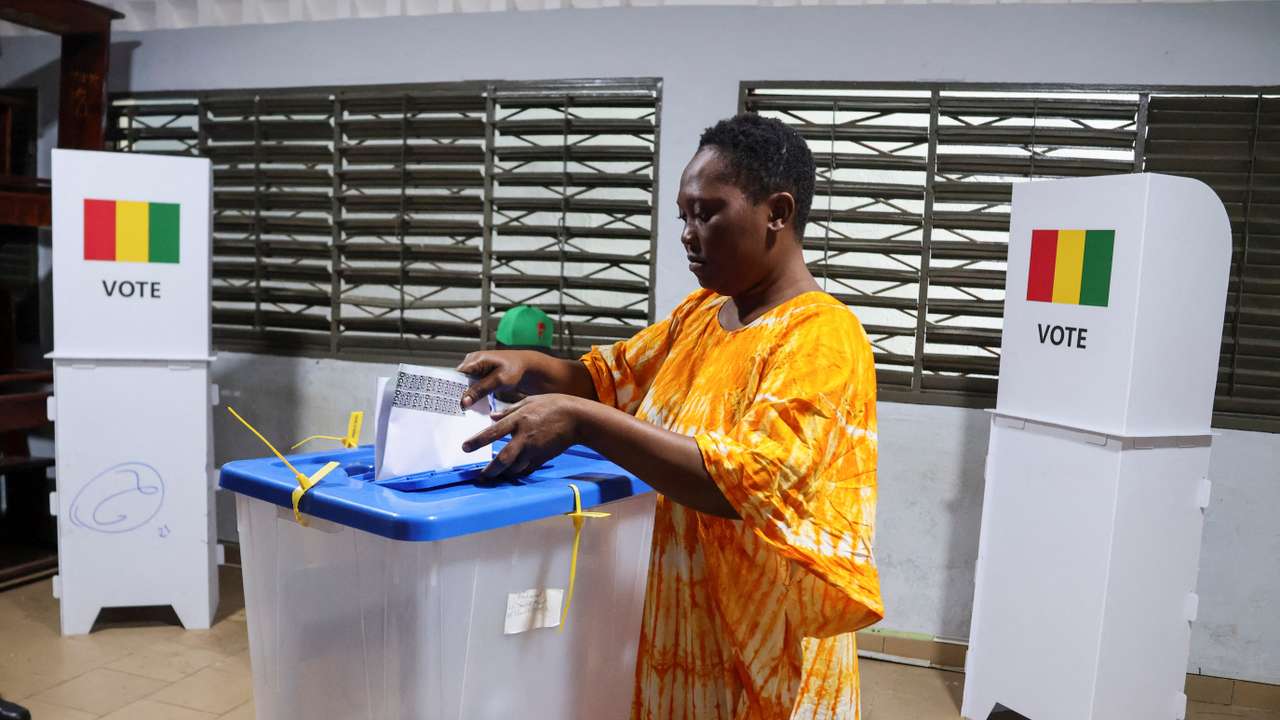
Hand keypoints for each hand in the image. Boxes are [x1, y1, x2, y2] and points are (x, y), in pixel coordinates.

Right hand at [457, 350, 537, 409]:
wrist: (527, 367)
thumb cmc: (515, 368)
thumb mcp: (499, 380)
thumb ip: (481, 390)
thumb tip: (464, 401)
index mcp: (475, 359)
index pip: (457, 375)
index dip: (452, 388)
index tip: (451, 402)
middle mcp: (472, 362)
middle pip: (459, 380)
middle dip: (458, 394)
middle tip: (457, 409)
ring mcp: (475, 368)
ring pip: (465, 384)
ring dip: (466, 395)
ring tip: (462, 410)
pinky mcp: (480, 375)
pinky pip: (472, 386)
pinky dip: (472, 394)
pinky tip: (472, 405)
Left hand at [461, 394, 586, 478]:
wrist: (577, 418)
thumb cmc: (553, 405)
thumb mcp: (529, 401)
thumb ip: (508, 410)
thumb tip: (492, 416)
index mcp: (519, 420)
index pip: (493, 433)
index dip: (477, 441)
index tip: (465, 447)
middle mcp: (524, 437)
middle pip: (503, 459)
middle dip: (491, 470)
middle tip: (481, 476)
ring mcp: (535, 449)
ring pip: (515, 468)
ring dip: (504, 473)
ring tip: (494, 476)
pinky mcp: (543, 457)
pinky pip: (527, 469)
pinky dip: (519, 472)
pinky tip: (512, 474)